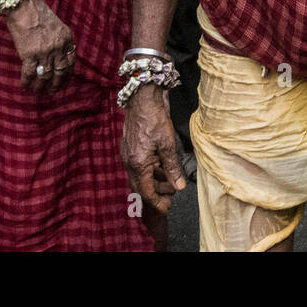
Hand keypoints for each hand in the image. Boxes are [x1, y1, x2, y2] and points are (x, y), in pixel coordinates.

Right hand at [5, 0, 75, 92]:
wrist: (23, 5)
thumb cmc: (37, 13)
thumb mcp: (56, 26)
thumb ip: (59, 41)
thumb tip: (57, 58)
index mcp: (67, 39)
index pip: (70, 63)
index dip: (67, 75)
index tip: (63, 82)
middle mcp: (58, 47)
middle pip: (60, 72)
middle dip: (56, 85)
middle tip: (51, 93)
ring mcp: (44, 52)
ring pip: (45, 76)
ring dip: (41, 87)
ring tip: (37, 93)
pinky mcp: (29, 54)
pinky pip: (30, 74)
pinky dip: (27, 83)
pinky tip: (25, 88)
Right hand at [121, 84, 186, 211]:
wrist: (142, 99)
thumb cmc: (155, 119)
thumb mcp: (168, 145)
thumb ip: (173, 168)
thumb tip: (179, 186)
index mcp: (138, 164)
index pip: (146, 192)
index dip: (157, 202)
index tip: (167, 207)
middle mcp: (129, 161)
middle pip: (141, 186)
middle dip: (156, 192)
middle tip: (171, 194)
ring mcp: (127, 154)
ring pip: (139, 175)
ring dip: (154, 180)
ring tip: (170, 180)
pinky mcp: (129, 147)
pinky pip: (138, 165)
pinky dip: (149, 169)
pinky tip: (160, 165)